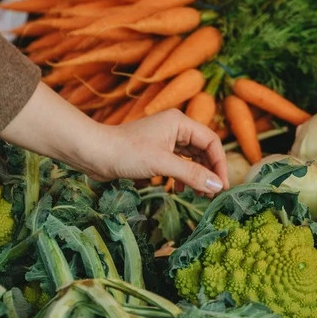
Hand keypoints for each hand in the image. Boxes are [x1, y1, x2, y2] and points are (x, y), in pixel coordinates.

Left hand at [85, 110, 228, 192]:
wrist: (95, 153)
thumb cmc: (126, 152)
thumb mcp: (162, 164)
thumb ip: (192, 174)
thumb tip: (217, 186)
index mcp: (179, 122)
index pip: (211, 141)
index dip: (219, 164)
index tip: (222, 185)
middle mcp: (174, 128)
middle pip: (203, 150)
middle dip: (209, 172)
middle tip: (212, 194)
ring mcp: (164, 139)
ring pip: (190, 158)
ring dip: (196, 176)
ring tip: (199, 195)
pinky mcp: (155, 152)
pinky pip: (177, 163)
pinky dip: (182, 176)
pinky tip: (179, 190)